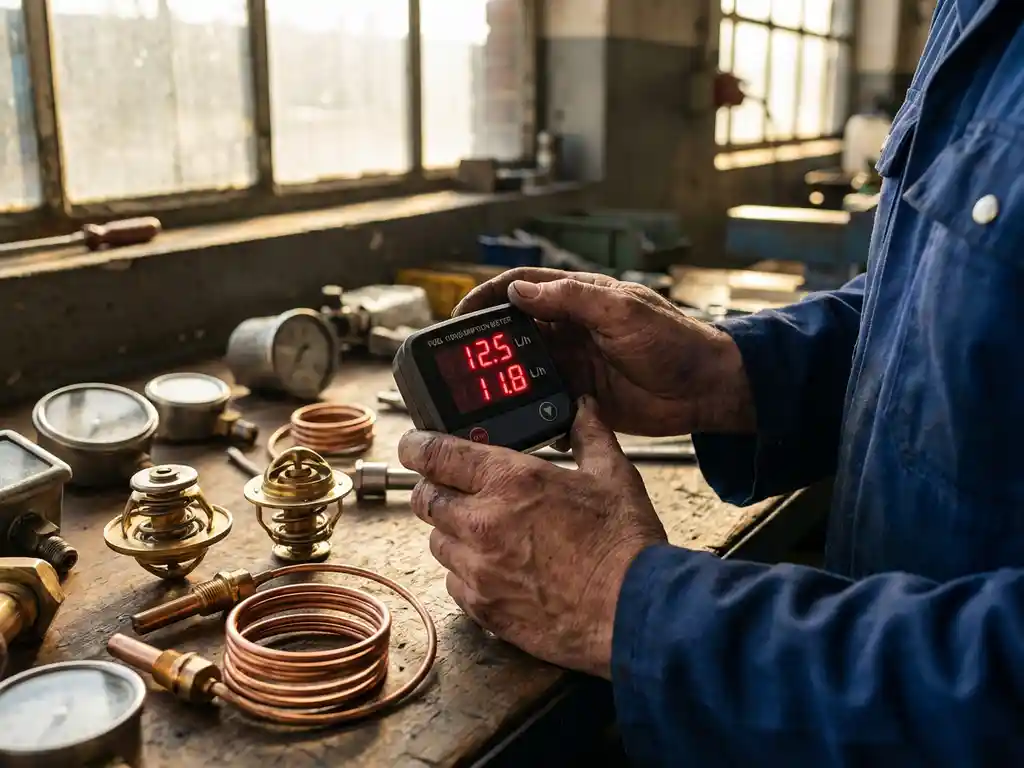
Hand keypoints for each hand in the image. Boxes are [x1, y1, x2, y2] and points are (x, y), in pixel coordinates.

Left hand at [398, 397, 667, 678]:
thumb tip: (583, 407)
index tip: (413, 445)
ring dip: (450, 531)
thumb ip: (590, 435)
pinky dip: (465, 573)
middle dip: (432, 488)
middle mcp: (482, 522)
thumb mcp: (613, 476)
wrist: (633, 612)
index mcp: (510, 481)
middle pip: (424, 498)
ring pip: (436, 541)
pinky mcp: (483, 608)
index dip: (417, 446)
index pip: (436, 454)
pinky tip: (494, 568)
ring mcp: (478, 569)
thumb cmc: (624, 545)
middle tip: (450, 487)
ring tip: (481, 530)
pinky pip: (453, 583)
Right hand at [454, 268, 753, 436]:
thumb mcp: (624, 311)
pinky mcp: (580, 396)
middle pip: (513, 331)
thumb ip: (573, 299)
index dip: (487, 298)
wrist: (705, 388)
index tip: (460, 316)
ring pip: (522, 369)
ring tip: (477, 397)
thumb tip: (520, 290)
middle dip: (484, 346)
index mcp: (577, 299)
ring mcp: (573, 363)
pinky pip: (542, 400)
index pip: (520, 288)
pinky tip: (514, 421)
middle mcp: (569, 328)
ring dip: (500, 381)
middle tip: (457, 366)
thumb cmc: (674, 340)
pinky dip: (526, 409)